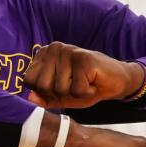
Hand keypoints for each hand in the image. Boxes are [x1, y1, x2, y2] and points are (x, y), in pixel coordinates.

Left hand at [24, 42, 144, 108]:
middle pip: (43, 86)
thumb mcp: (61, 96)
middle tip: (74, 85)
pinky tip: (94, 82)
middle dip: (59, 94)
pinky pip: (77, 90)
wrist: (116, 81)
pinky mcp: (84, 59)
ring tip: (85, 82)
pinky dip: (87, 93)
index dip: (45, 92)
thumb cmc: (86, 86)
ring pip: (60, 89)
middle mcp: (54, 48)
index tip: (61, 86)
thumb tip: (30, 98)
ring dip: (75, 93)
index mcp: (44, 54)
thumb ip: (43, 97)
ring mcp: (69, 51)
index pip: (29, 81)